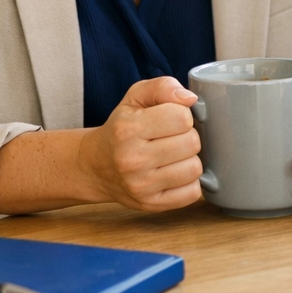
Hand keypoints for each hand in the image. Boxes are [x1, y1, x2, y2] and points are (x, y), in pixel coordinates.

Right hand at [77, 76, 202, 212]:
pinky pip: (192, 193)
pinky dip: (189, 182)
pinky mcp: (151, 205)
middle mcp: (132, 160)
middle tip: (173, 138)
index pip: (182, 117)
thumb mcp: (135, 98)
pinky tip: (174, 173)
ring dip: (189, 160)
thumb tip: (190, 99)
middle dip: (188, 137)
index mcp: (128, 129)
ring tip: (173, 156)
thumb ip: (163, 87)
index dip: (183, 115)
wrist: (97, 166)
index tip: (171, 119)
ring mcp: (141, 186)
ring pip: (195, 169)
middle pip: (192, 143)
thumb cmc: (122, 128)